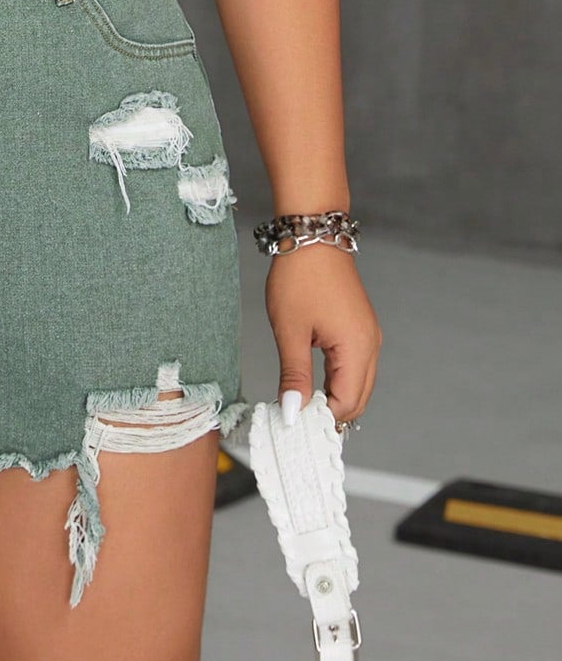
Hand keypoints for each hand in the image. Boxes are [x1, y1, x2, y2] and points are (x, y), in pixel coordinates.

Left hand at [264, 244, 381, 429]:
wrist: (312, 235)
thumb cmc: (300, 277)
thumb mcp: (290, 331)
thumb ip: (294, 375)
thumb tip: (293, 411)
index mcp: (357, 348)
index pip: (345, 403)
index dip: (320, 419)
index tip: (293, 424)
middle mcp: (370, 345)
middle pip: (357, 399)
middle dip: (330, 414)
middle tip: (296, 420)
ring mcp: (368, 335)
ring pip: (358, 384)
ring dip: (334, 398)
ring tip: (301, 404)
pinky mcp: (360, 327)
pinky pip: (355, 366)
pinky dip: (338, 380)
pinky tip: (314, 383)